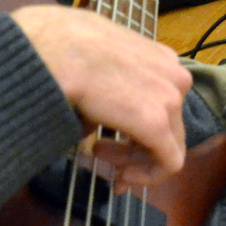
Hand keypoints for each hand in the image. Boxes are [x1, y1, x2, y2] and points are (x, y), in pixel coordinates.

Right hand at [11, 4, 191, 184]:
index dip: (139, 124)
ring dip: (133, 158)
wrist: (52, 50)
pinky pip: (169, 162)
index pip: (162, 102)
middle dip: (135, 146)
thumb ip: (107, 88)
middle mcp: (174, 76)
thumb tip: (96, 118)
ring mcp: (170, 98)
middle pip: (167, 125)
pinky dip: (148, 175)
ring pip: (168, 145)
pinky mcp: (157, 123)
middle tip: (100, 152)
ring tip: (98, 155)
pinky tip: (120, 177)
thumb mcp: (93, 63)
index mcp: (160, 58)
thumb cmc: (62, 48)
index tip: (115, 137)